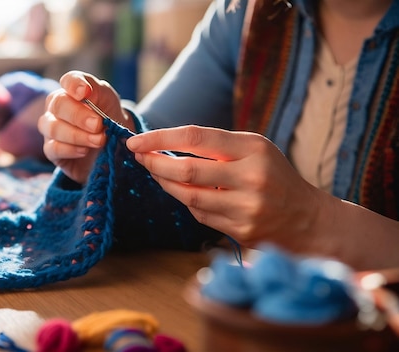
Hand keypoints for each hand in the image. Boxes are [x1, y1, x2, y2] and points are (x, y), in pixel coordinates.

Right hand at [38, 71, 133, 183]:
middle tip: (98, 125)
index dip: (75, 85)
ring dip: (78, 135)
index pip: (68, 80)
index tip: (85, 93)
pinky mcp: (51, 150)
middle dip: (79, 116)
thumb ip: (98, 91)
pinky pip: (53, 148)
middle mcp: (56, 106)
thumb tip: (85, 93)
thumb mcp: (108, 99)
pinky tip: (84, 150)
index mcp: (71, 90)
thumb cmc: (107, 116)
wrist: (111, 142)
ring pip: (54, 128)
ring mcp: (50, 128)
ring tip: (98, 140)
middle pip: (58, 105)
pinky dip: (70, 150)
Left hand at [126, 125, 324, 246]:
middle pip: (186, 170)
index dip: (160, 138)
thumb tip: (163, 146)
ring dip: (164, 183)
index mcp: (253, 148)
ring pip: (188, 196)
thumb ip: (216, 145)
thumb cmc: (273, 176)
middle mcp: (251, 177)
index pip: (195, 138)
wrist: (308, 219)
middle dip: (155, 163)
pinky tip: (179, 191)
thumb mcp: (254, 149)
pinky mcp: (240, 231)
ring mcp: (246, 207)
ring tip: (154, 171)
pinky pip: (199, 215)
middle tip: (139, 156)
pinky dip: (184, 201)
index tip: (136, 141)